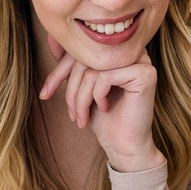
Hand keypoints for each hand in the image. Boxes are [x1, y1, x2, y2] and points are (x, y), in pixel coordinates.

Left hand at [38, 34, 161, 172]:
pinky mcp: (145, 73)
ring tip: (81, 118)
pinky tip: (104, 108)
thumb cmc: (104, 118)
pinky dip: (97, 96)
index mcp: (117, 51)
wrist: (124, 145)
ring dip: (80, 99)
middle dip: (71, 90)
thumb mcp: (82, 88)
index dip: (58, 72)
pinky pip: (105, 77)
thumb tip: (53, 44)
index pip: (80, 52)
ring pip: (93, 70)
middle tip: (71, 114)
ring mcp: (141, 61)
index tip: (44, 94)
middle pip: (86, 59)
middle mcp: (131, 52)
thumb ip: (75, 66)